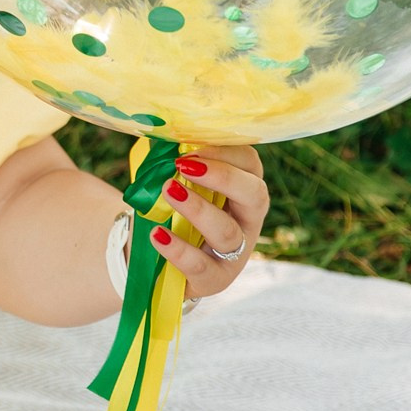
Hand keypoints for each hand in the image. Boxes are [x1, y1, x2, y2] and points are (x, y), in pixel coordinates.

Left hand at [147, 145, 269, 299]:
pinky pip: (201, 266)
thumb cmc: (172, 211)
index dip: (225, 152)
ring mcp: (235, 253)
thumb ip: (178, 161)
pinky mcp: (215, 279)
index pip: (249, 164)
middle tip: (184, 166)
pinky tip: (157, 234)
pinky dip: (178, 249)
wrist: (156, 260)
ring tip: (168, 191)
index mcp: (243, 189)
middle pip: (254, 195)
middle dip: (222, 177)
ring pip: (227, 232)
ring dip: (198, 209)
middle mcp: (248, 220)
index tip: (190, 147)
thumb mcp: (179, 183)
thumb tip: (161, 131)